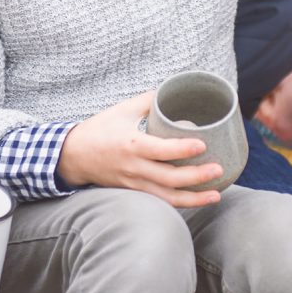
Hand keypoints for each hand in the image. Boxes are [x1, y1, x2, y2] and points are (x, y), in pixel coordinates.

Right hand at [58, 92, 223, 206]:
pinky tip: (197, 199)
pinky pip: (160, 201)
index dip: (184, 149)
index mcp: (132, 145)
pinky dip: (180, 202)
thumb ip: (148, 101)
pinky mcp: (133, 192)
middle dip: (197, 177)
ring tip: (216, 194)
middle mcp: (134, 167)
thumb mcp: (121, 110)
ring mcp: (133, 183)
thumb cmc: (98, 130)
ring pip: (167, 197)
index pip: (162, 150)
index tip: (203, 144)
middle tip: (219, 169)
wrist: (72, 156)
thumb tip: (173, 90)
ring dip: (194, 198)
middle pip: (170, 178)